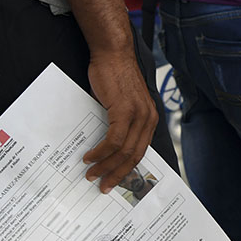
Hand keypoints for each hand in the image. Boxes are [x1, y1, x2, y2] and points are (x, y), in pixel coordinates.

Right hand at [83, 50, 157, 192]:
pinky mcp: (125, 110)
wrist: (112, 53)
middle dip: (118, 174)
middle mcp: (148, 118)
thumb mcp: (121, 104)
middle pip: (135, 156)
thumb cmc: (114, 77)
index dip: (128, 169)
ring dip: (106, 166)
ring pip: (125, 151)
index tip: (115, 180)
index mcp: (150, 119)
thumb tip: (107, 146)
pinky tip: (90, 157)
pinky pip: (114, 139)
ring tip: (92, 174)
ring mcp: (139, 115)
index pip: (141, 151)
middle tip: (103, 186)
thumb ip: (119, 123)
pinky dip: (101, 151)